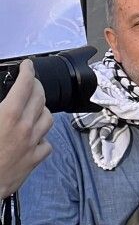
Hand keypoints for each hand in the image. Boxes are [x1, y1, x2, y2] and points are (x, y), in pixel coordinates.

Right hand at [0, 61, 51, 198]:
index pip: (25, 86)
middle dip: (36, 86)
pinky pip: (46, 142)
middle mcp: (25, 127)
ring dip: (42, 109)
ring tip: (34, 106)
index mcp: (8, 115)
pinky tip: (34, 135)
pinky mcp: (35, 159)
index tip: (28, 65)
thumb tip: (3, 101)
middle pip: (40, 98)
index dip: (28, 72)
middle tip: (30, 83)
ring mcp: (33, 143)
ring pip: (48, 118)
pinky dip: (42, 136)